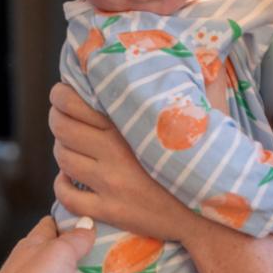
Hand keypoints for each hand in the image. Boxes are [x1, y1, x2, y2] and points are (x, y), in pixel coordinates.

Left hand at [0, 216, 94, 272]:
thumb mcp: (58, 253)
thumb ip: (74, 238)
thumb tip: (87, 223)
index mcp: (33, 242)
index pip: (52, 223)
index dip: (72, 221)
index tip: (96, 224)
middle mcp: (30, 262)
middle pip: (58, 252)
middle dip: (81, 254)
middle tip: (108, 257)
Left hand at [49, 82, 209, 242]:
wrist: (216, 215)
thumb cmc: (213, 160)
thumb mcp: (208, 115)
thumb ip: (201, 84)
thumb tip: (207, 57)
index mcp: (133, 125)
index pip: (77, 103)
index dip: (62, 95)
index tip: (62, 92)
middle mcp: (115, 154)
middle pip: (63, 129)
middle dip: (56, 118)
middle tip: (61, 115)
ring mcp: (110, 185)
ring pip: (64, 160)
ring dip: (61, 148)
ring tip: (69, 143)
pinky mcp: (110, 211)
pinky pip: (68, 198)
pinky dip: (62, 185)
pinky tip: (69, 178)